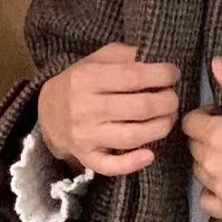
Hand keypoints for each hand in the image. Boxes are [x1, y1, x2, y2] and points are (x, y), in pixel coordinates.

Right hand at [37, 43, 181, 176]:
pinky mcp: (87, 157)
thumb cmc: (80, 83)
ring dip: (160, 128)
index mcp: (87, 78)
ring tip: (169, 119)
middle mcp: (85, 107)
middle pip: (139, 107)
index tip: (173, 74)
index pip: (133, 76)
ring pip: (132, 137)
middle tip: (173, 99)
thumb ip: (123, 56)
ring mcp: (85, 135)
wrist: (48, 112)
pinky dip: (133, 163)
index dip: (161, 75)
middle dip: (166, 102)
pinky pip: (111, 166)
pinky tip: (150, 155)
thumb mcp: (95, 60)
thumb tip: (154, 57)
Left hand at [181, 57, 221, 221]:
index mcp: (221, 134)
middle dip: (208, 137)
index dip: (205, 114)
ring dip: (211, 163)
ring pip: (200, 173)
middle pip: (194, 147)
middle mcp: (215, 164)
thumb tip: (216, 64)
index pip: (190, 122)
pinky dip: (213, 192)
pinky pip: (208, 202)